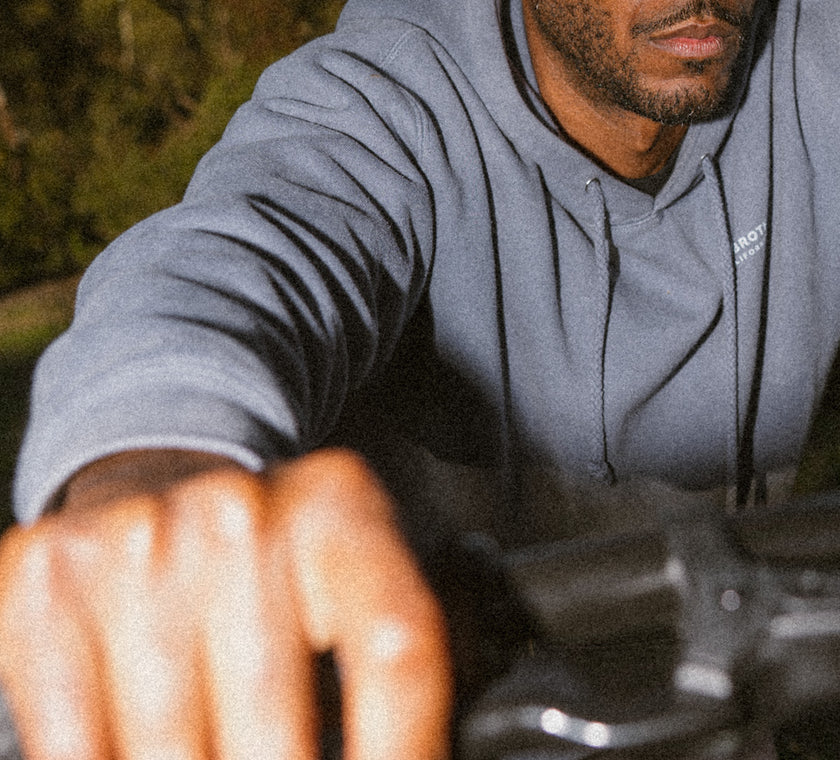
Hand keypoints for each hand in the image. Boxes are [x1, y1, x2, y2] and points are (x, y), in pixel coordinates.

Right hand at [0, 447, 451, 759]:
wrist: (157, 468)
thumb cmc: (268, 550)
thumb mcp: (350, 567)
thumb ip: (390, 651)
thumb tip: (435, 748)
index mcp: (339, 508)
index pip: (397, 651)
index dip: (404, 749)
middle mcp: (241, 516)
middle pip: (278, 735)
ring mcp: (138, 550)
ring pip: (172, 758)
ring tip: (224, 758)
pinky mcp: (44, 589)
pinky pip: (77, 751)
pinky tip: (149, 759)